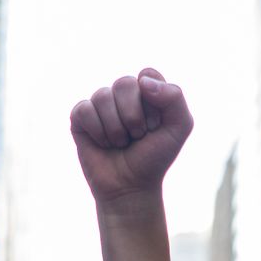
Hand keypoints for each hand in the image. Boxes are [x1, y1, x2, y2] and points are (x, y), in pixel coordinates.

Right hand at [70, 69, 193, 206]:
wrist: (130, 186)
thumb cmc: (154, 157)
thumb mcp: (179, 127)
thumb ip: (174, 97)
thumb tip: (141, 81)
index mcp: (146, 91)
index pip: (147, 74)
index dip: (152, 102)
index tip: (155, 125)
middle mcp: (122, 94)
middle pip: (124, 83)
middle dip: (133, 116)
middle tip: (137, 136)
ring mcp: (100, 105)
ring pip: (103, 96)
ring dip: (116, 128)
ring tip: (121, 143)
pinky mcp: (80, 117)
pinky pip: (84, 110)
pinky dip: (97, 132)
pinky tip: (103, 144)